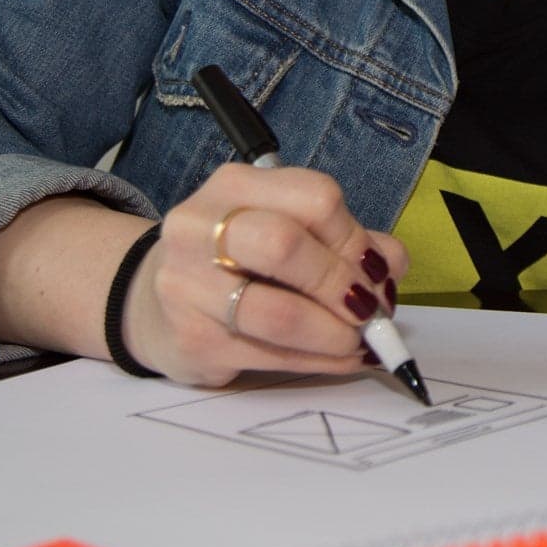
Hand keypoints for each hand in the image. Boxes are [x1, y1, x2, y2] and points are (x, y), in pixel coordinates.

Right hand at [123, 164, 407, 386]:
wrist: (154, 303)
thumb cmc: (239, 261)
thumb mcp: (287, 229)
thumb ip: (347, 240)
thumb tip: (393, 265)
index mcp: (235, 185)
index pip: (314, 197)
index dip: (356, 239)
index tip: (377, 271)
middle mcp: (200, 227)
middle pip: (286, 245)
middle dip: (342, 284)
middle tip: (370, 310)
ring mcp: (187, 285)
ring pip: (278, 314)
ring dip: (335, 333)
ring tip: (360, 341)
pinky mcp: (191, 340)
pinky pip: (270, 356)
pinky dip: (320, 361)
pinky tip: (339, 358)